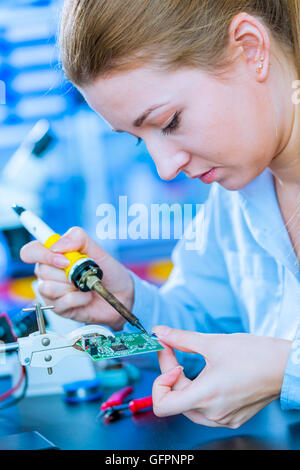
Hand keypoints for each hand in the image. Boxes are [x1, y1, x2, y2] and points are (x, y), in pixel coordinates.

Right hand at [20, 227, 133, 328]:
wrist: (121, 293)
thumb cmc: (107, 270)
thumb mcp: (97, 249)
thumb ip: (78, 238)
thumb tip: (57, 244)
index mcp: (53, 255)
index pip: (31, 251)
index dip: (42, 254)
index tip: (64, 259)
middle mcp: (49, 273)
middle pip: (41, 270)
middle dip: (67, 272)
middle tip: (82, 272)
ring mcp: (52, 292)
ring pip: (48, 288)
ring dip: (72, 286)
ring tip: (85, 285)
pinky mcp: (59, 308)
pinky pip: (62, 302)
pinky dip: (79, 298)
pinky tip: (87, 297)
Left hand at [152, 326, 291, 427]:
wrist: (285, 365)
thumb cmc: (254, 354)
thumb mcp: (212, 342)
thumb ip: (180, 339)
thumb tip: (159, 333)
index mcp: (205, 397)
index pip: (163, 405)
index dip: (159, 381)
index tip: (169, 360)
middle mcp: (213, 414)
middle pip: (176, 400)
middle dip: (171, 374)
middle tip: (174, 350)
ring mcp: (224, 419)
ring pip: (189, 406)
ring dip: (185, 385)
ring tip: (192, 364)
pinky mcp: (233, 418)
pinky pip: (205, 410)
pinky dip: (200, 393)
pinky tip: (208, 376)